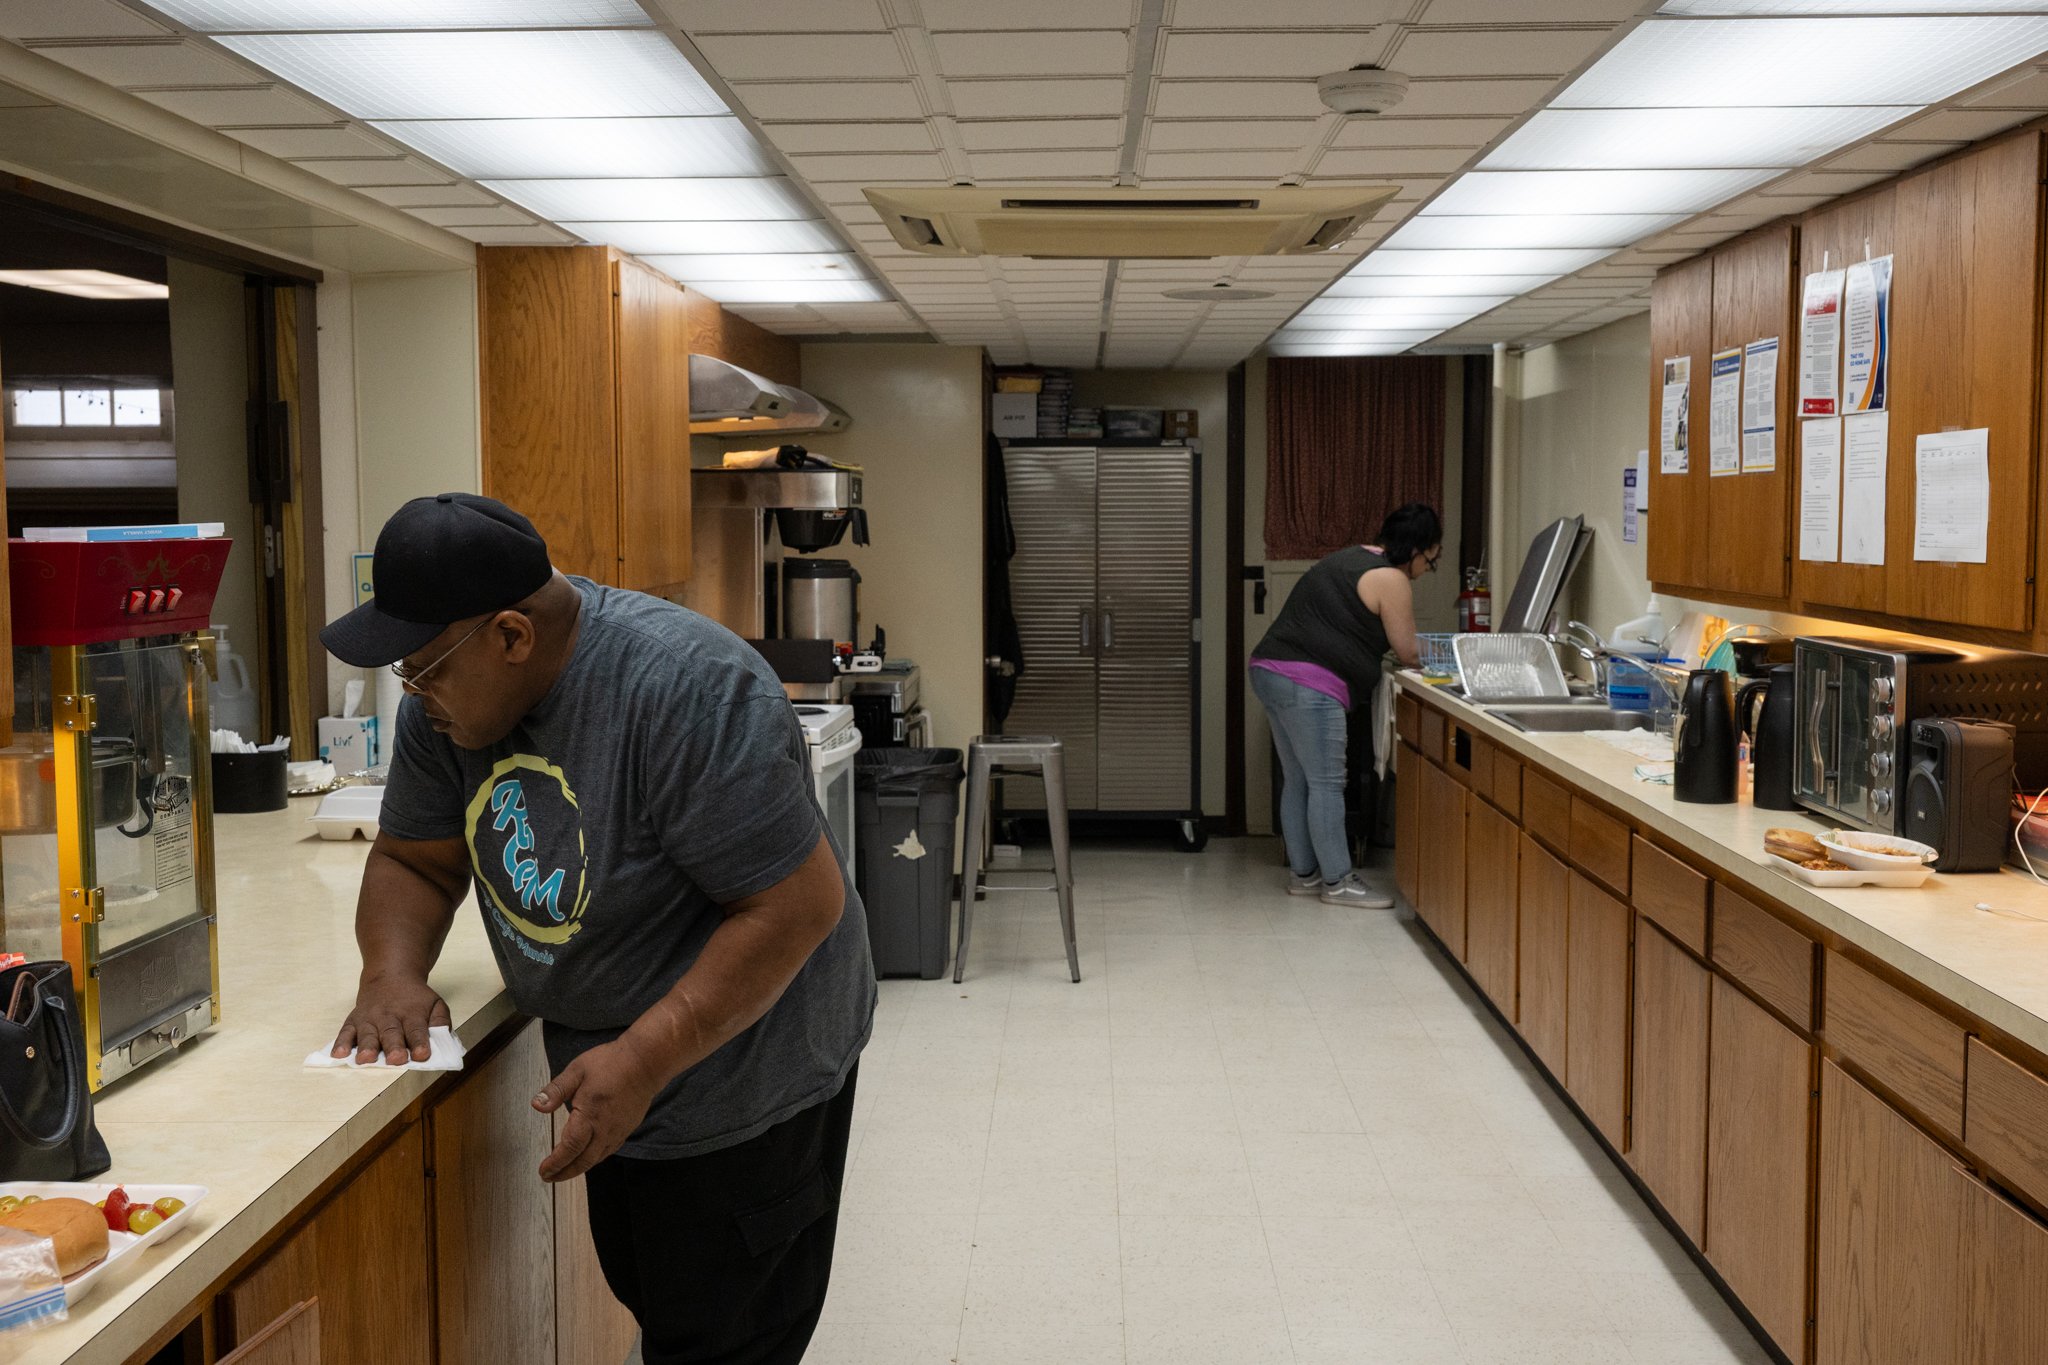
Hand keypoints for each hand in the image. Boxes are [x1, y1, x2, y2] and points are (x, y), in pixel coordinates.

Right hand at [330, 974, 450, 1065]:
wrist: (390, 975)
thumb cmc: (415, 998)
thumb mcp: (435, 1004)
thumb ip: (440, 1023)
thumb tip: (443, 1041)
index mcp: (412, 1013)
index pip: (417, 1029)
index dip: (419, 1042)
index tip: (422, 1055)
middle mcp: (389, 1016)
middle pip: (391, 1033)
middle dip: (393, 1047)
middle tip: (396, 1059)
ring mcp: (369, 1018)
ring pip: (368, 1034)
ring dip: (367, 1047)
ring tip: (365, 1059)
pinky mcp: (353, 1020)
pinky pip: (345, 1032)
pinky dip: (341, 1043)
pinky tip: (338, 1054)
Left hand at [532, 1036, 665, 1182]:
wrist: (645, 1062)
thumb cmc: (613, 1062)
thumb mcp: (577, 1071)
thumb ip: (556, 1090)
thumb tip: (537, 1105)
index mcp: (589, 1115)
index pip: (570, 1147)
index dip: (555, 1163)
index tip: (544, 1171)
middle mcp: (605, 1128)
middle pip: (583, 1161)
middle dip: (565, 1172)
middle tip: (550, 1177)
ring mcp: (618, 1130)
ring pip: (597, 1158)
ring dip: (579, 1168)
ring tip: (565, 1169)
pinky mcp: (627, 1128)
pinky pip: (609, 1150)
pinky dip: (595, 1158)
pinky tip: (589, 1155)